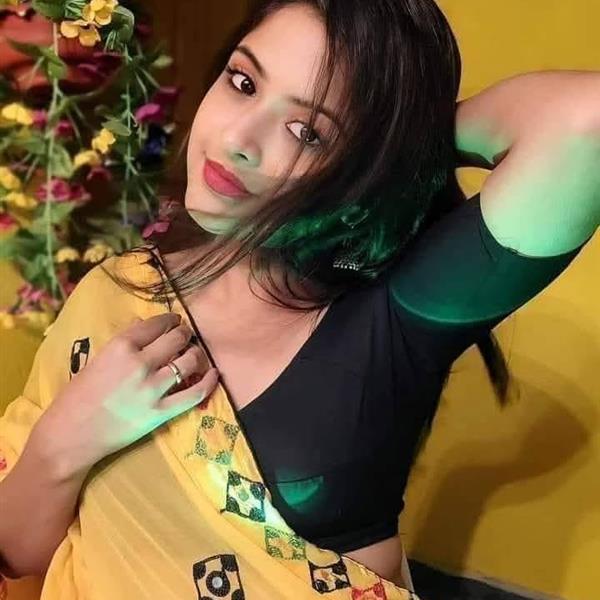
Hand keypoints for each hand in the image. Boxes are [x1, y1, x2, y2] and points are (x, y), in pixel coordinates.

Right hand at [32, 313, 218, 477]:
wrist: (70, 436)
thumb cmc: (77, 396)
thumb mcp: (97, 360)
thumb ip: (124, 343)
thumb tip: (145, 324)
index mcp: (120, 347)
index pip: (156, 324)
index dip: (170, 320)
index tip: (175, 321)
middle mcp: (140, 364)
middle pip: (177, 339)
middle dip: (185, 334)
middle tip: (186, 336)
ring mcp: (152, 389)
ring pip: (190, 361)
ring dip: (196, 353)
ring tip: (195, 353)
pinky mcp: (161, 412)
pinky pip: (195, 393)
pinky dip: (209, 381)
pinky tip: (214, 373)